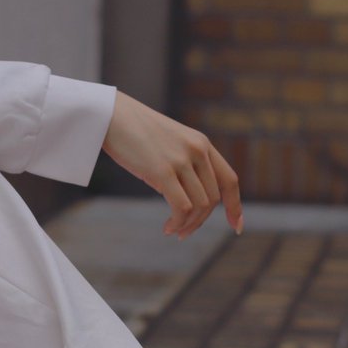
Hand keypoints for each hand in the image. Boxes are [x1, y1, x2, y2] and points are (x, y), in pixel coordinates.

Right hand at [102, 91, 243, 239]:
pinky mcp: (162, 170)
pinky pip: (182, 207)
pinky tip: (167, 228)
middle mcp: (197, 150)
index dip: (235, 206)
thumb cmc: (135, 133)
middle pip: (213, 199)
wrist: (110, 115)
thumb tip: (190, 201)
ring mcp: (181, 160)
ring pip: (199, 205)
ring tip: (173, 231)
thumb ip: (185, 165)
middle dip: (200, 221)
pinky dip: (178, 223)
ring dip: (188, 225)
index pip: (229, 180)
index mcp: (202, 144)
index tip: (236, 226)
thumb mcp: (170, 145)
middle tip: (183, 232)